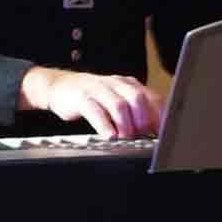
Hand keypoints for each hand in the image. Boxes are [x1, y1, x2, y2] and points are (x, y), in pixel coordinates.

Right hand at [21, 65, 162, 137]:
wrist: (59, 86)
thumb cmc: (93, 96)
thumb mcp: (117, 98)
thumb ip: (135, 110)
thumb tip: (156, 128)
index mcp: (128, 84)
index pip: (151, 97)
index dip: (159, 115)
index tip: (163, 131)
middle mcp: (115, 84)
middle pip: (137, 98)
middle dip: (143, 119)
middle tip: (143, 134)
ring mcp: (97, 89)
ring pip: (118, 104)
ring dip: (125, 124)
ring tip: (125, 137)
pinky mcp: (81, 97)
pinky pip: (95, 111)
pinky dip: (104, 125)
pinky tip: (109, 135)